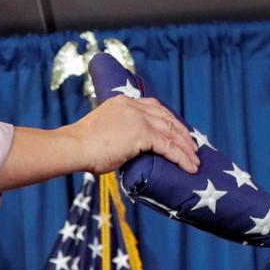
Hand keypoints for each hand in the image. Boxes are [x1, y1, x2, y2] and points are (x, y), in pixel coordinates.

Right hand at [63, 95, 200, 175]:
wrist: (74, 147)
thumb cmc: (81, 146)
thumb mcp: (103, 131)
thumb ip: (118, 133)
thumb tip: (124, 148)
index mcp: (122, 102)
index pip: (153, 107)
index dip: (168, 119)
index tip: (177, 130)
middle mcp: (133, 107)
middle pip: (167, 117)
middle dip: (182, 133)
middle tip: (192, 146)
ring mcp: (139, 119)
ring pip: (172, 132)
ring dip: (186, 147)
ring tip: (195, 160)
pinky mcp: (142, 134)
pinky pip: (168, 146)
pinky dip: (181, 157)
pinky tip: (189, 166)